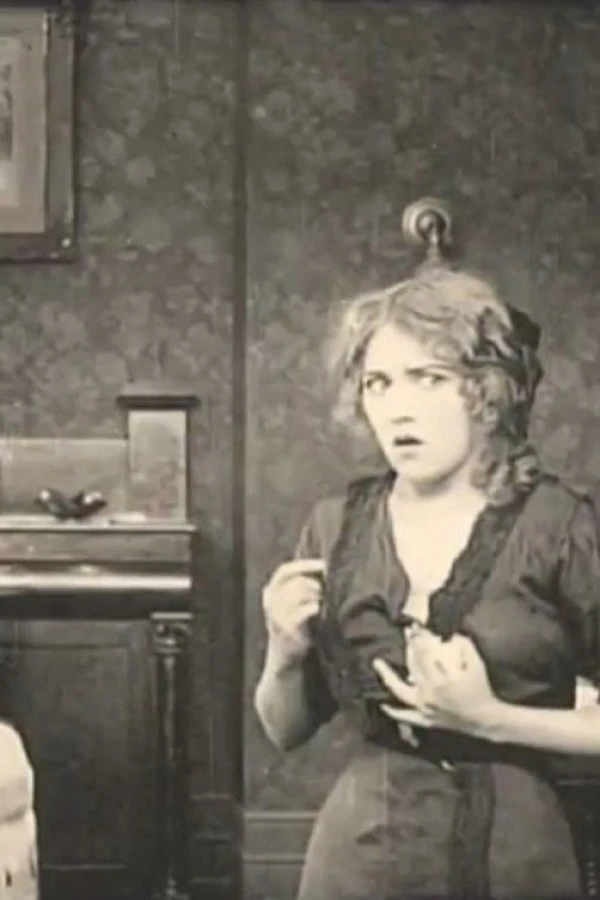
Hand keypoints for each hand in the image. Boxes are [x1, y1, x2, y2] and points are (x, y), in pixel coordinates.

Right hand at [262, 558, 325, 662]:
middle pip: (296, 581)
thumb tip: (322, 568)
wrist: (284, 657)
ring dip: (315, 596)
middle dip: (314, 584)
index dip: (304, 565)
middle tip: (324, 593)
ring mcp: (277, 615)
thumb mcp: (288, 603)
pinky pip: (303, 611)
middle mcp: (270, 601)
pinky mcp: (286, 628)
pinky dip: (313, 608)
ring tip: (322, 603)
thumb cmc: (292, 625)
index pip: (285, 571)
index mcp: (270, 592)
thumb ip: (298, 586)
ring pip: (299, 593)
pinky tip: (318, 611)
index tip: (323, 564)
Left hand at [373, 633, 499, 738]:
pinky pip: (406, 717)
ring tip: (377, 663)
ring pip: (401, 691)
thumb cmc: (482, 690)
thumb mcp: (477, 664)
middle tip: (406, 633)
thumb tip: (450, 634)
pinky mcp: (425, 721)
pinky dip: (394, 712)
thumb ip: (464, 646)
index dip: (418, 638)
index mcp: (443, 679)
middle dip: (409, 647)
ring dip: (388, 676)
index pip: (425, 653)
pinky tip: (383, 705)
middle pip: (413, 666)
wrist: (485, 720)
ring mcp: (425, 709)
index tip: (413, 626)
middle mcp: (430, 694)